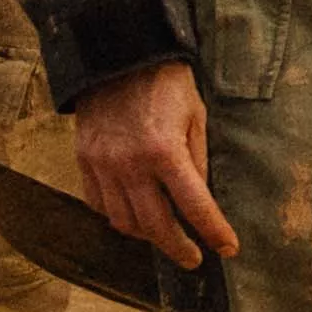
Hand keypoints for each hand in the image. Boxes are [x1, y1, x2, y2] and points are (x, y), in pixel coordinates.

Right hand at [70, 48, 238, 270]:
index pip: (195, 207)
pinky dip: (117, 216)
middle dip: (177, 249)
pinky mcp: (84, 160)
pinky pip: (98, 204)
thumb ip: (198, 160)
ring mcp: (103, 164)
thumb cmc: (165, 81)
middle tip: (192, 258)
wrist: (118, 53)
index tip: (227, 249)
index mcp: (166, 151)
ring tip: (164, 235)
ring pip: (123, 222)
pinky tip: (133, 214)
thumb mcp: (195, 115)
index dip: (214, 233)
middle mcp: (131, 164)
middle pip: (155, 227)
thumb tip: (200, 199)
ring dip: (147, 236)